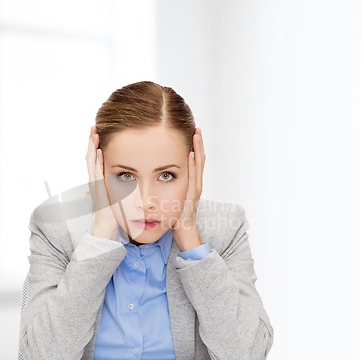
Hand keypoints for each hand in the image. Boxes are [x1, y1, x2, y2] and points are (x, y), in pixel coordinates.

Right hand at [86, 126, 118, 239]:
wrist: (107, 225)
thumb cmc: (114, 211)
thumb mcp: (118, 193)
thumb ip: (120, 182)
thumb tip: (128, 175)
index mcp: (98, 179)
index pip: (95, 158)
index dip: (96, 144)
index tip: (99, 132)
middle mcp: (94, 179)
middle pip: (90, 155)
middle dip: (92, 141)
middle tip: (94, 126)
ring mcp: (94, 183)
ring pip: (91, 161)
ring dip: (91, 146)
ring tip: (94, 133)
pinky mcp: (97, 188)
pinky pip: (95, 171)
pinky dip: (96, 160)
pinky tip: (97, 151)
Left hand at [172, 127, 205, 250]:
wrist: (184, 231)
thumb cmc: (177, 215)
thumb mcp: (173, 196)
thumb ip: (170, 186)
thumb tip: (161, 177)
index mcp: (192, 183)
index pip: (195, 161)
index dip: (195, 147)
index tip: (192, 133)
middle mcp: (196, 183)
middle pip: (200, 158)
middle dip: (198, 143)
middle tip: (197, 128)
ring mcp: (196, 188)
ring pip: (199, 164)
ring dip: (198, 149)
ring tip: (196, 135)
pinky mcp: (193, 194)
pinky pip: (194, 176)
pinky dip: (194, 164)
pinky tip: (192, 153)